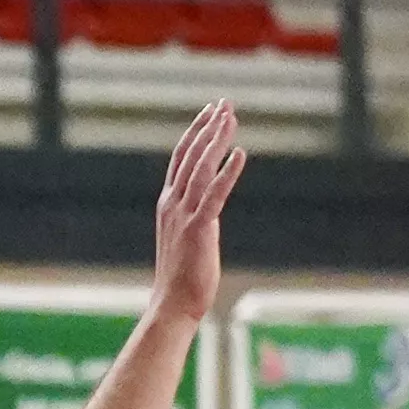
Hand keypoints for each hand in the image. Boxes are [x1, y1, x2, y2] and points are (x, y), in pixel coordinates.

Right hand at [150, 100, 247, 326]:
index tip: (210, 112)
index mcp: (168, 203)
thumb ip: (193, 218)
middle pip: (191, 155)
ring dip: (217, 140)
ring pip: (200, 168)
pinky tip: (240, 154)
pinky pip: (214, 194)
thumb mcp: (184, 239)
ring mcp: (184, 215)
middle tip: (224, 104)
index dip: (196, 132)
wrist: (173, 304)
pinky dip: (227, 172)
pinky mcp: (199, 228)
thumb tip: (207, 210)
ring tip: (231, 118)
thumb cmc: (181, 278)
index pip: (181, 158)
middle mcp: (173, 203)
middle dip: (208, 127)